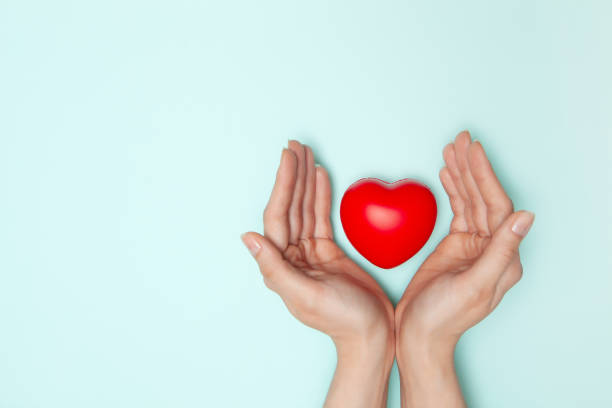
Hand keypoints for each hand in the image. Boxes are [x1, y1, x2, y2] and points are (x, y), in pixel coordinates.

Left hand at [242, 140, 394, 407]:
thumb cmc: (341, 320)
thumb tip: (247, 238)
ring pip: (304, 208)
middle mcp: (290, 256)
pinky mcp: (326, 252)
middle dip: (292, 175)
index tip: (288, 157)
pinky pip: (320, 218)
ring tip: (306, 153)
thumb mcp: (307, 295)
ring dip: (305, 180)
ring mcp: (308, 252)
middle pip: (289, 206)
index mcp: (280, 265)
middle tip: (296, 146)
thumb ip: (275, 268)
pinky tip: (320, 176)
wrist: (373, 334)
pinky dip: (320, 196)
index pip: (278, 216)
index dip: (282, 184)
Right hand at [395, 131, 534, 406]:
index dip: (486, 177)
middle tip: (461, 139)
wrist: (419, 334)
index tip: (473, 151)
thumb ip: (500, 252)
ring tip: (452, 147)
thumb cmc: (444, 317)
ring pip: (471, 200)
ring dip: (462, 173)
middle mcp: (492, 248)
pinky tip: (447, 173)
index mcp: (503, 258)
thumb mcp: (473, 286)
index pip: (498, 207)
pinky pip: (458, 210)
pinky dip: (452, 189)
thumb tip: (526, 217)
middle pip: (485, 198)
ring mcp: (474, 246)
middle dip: (473, 167)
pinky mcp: (456, 245)